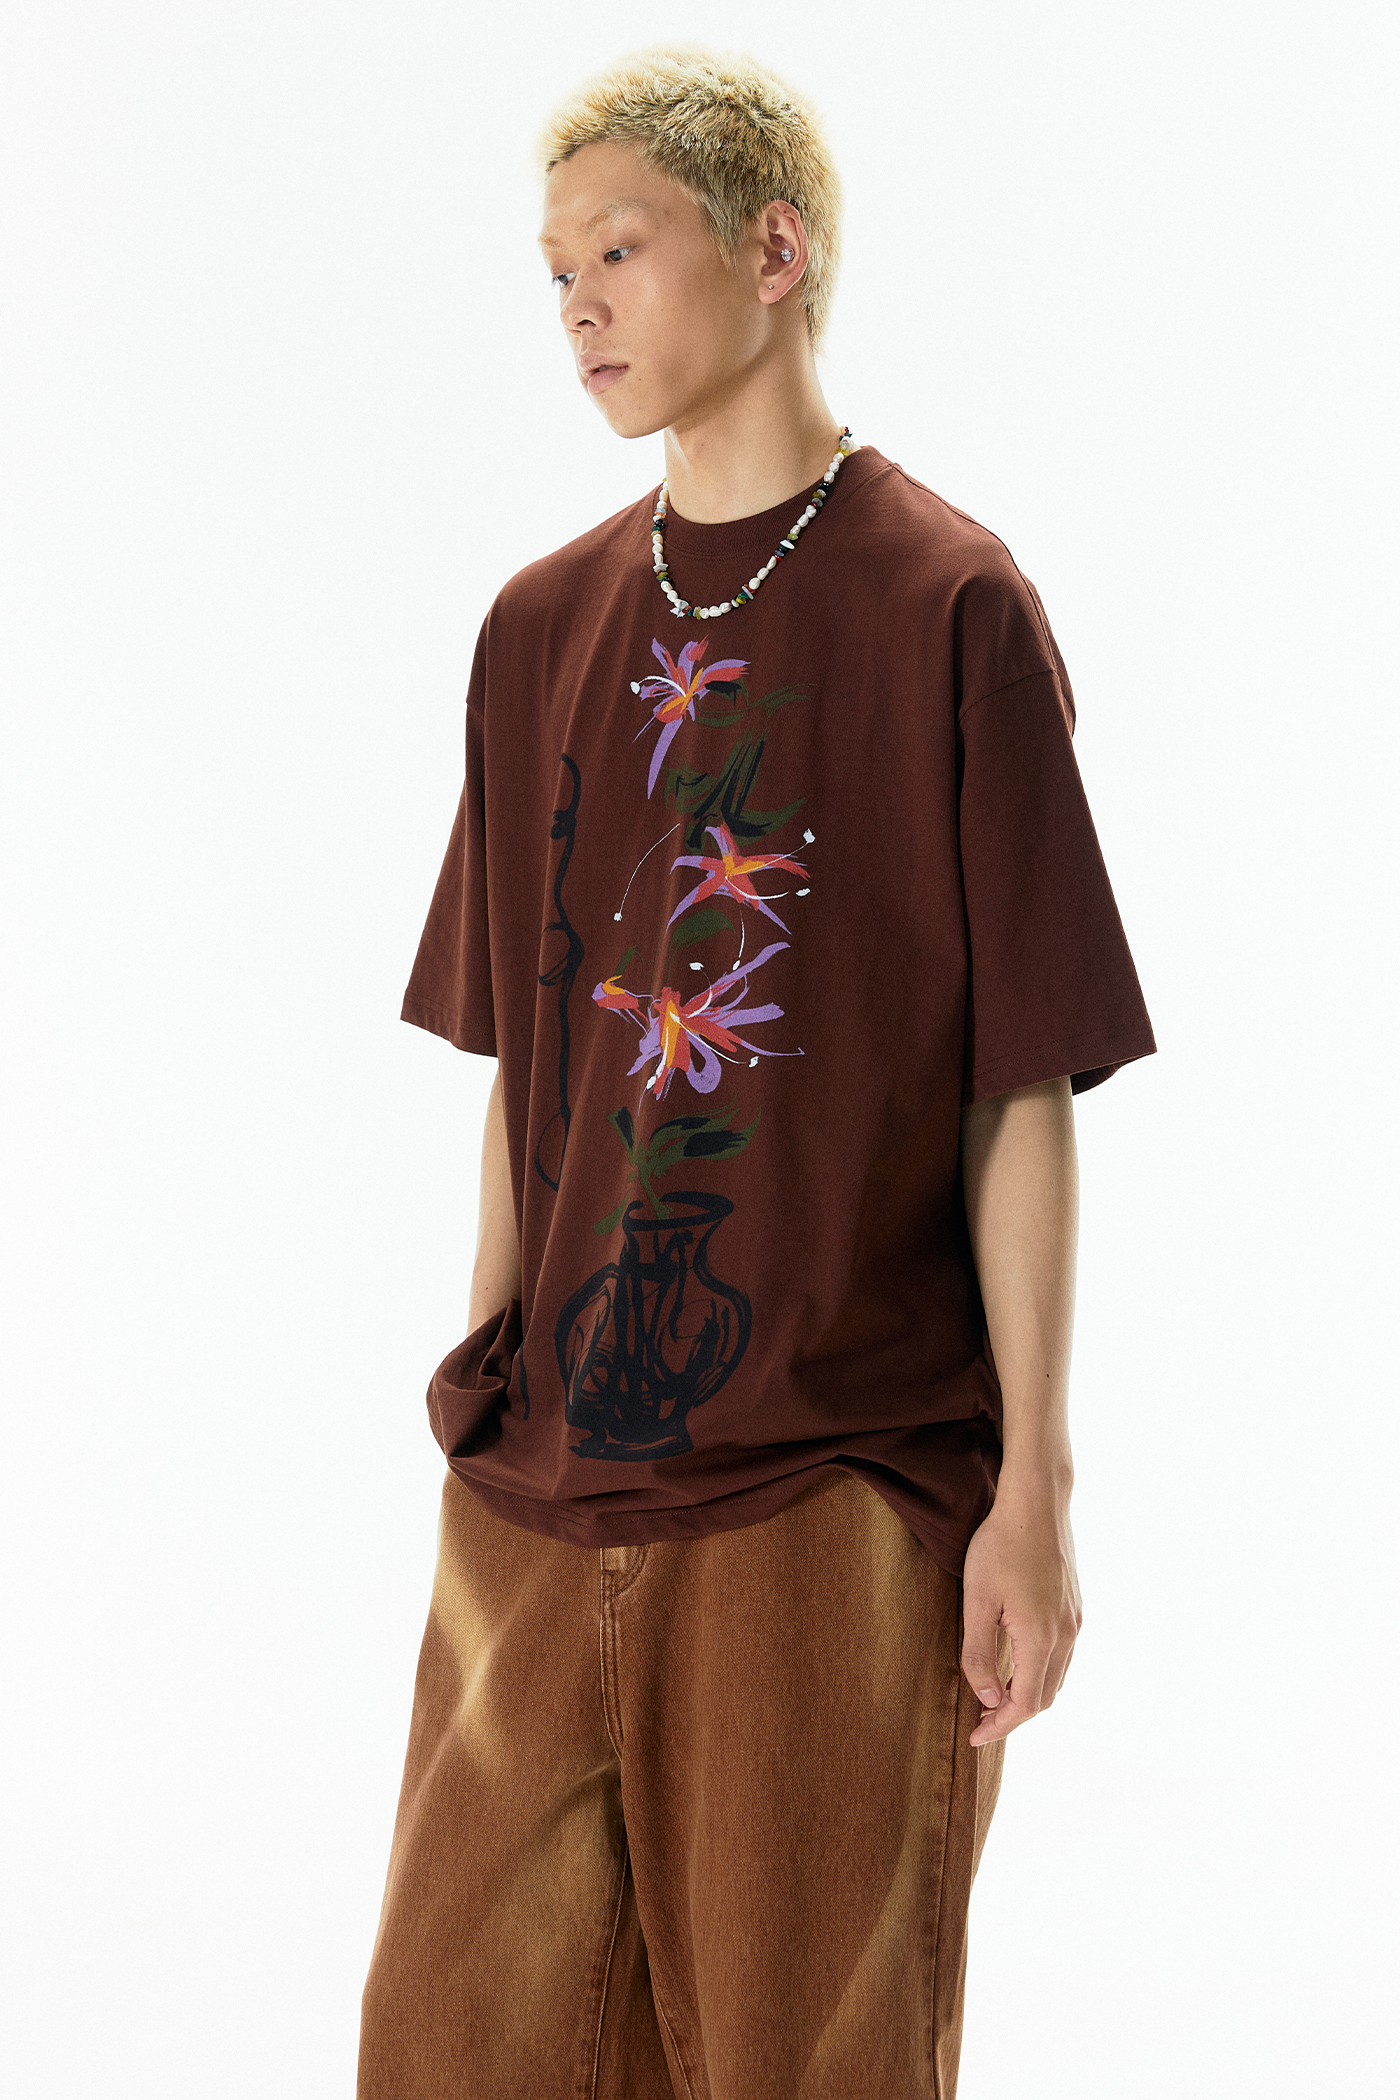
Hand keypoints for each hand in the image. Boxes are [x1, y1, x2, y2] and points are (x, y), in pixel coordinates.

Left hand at [960, 1481, 1082, 1746]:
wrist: (1036, 1502)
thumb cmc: (1000, 1546)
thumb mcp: (977, 1601)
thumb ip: (979, 1655)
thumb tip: (988, 1699)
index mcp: (1042, 1638)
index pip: (1026, 1704)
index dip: (1000, 1726)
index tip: (975, 1737)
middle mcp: (1067, 1635)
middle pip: (1045, 1697)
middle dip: (1012, 1715)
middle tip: (980, 1720)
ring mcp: (1075, 1620)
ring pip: (1056, 1677)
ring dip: (1028, 1694)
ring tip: (994, 1697)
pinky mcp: (1075, 1606)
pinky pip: (1062, 1656)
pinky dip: (1040, 1672)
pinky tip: (1017, 1664)